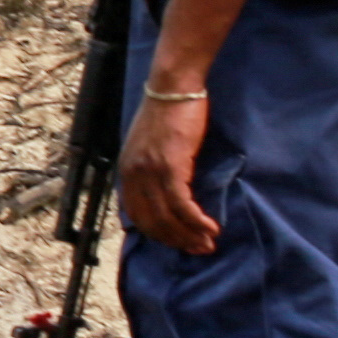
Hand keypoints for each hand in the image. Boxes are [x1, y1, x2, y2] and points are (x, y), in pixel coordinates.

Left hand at [121, 90, 218, 256]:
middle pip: (152, 222)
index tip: (179, 244)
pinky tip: (211, 227)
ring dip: (190, 235)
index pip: (137, 216)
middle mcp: (133, 174)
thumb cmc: (169, 114)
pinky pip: (182, 203)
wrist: (174, 87)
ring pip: (167, 217)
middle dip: (177, 241)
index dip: (159, 235)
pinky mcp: (170, 165)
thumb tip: (167, 197)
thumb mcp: (151, 147)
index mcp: (126, 171)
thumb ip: (152, 171)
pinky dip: (196, 220)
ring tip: (209, 243)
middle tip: (200, 250)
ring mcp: (149, 170)